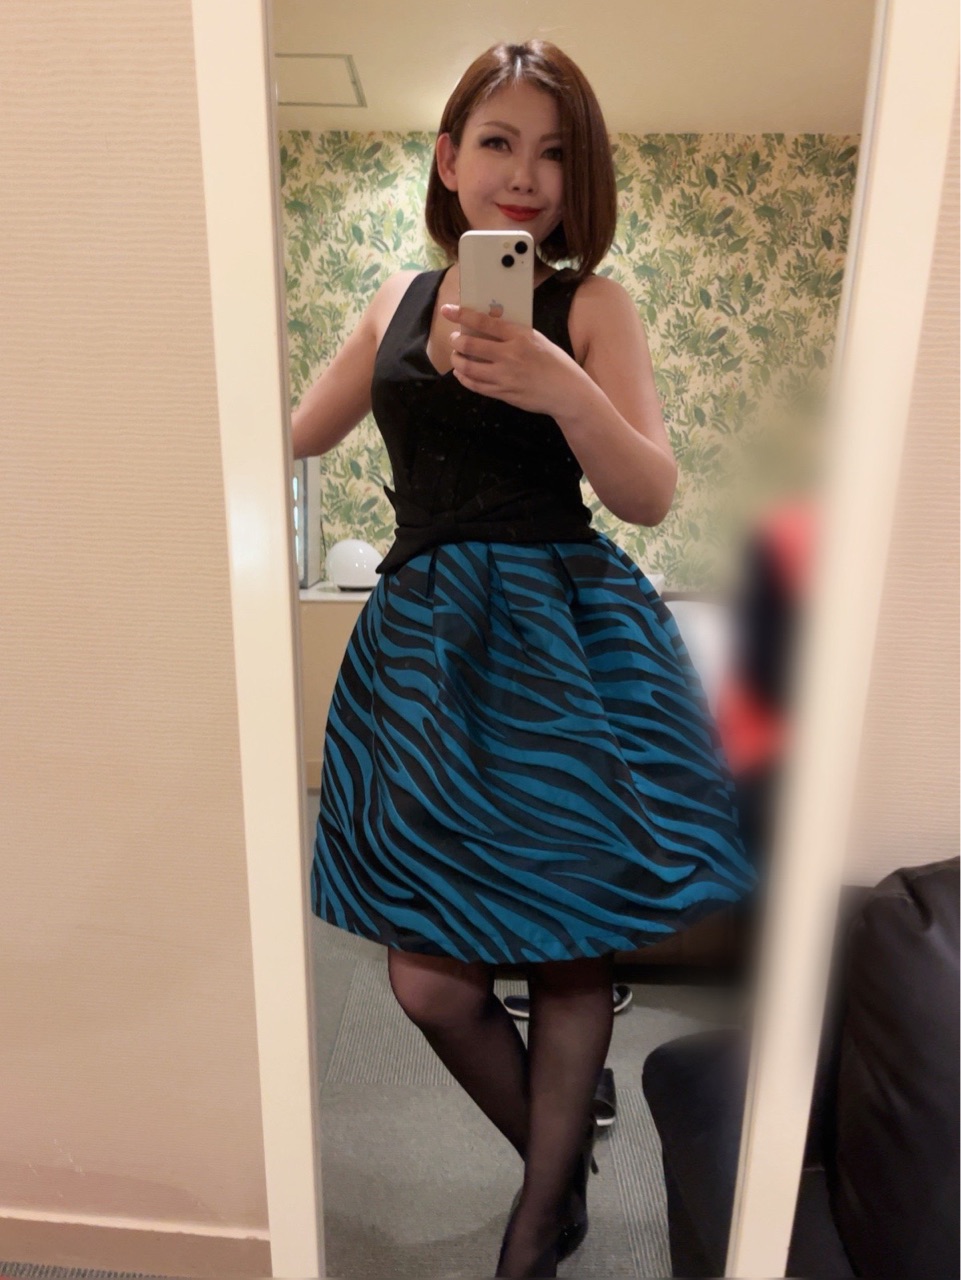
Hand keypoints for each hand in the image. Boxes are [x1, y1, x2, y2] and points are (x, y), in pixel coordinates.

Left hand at [440, 303, 584, 416]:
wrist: (566, 392)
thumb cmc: (554, 363)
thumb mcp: (537, 340)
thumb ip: (514, 334)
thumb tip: (489, 327)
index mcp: (520, 336)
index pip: (485, 322)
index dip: (462, 315)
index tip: (447, 310)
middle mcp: (509, 355)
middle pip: (470, 345)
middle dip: (456, 341)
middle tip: (454, 338)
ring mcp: (505, 376)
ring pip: (468, 367)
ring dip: (457, 360)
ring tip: (457, 356)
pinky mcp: (503, 393)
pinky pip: (475, 385)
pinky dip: (464, 378)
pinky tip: (462, 373)